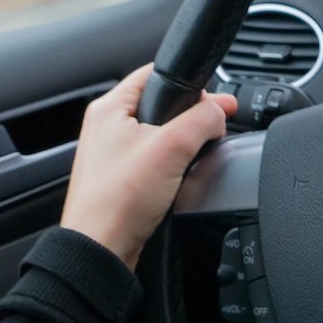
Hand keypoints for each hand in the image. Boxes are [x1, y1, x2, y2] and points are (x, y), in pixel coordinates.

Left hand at [60, 64, 235, 270]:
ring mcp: (115, 153)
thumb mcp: (173, 147)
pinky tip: (183, 175)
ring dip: (186, 141)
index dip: (192, 84)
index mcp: (109, 108)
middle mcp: (108, 126)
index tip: (217, 101)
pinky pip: (159, 156)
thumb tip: (221, 111)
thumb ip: (203, 119)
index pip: (157, 73)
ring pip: (164, 132)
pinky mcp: (124, 176)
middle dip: (194, 116)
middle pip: (165, 104)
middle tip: (214, 129)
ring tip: (195, 156)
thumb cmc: (118, 201)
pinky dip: (176, 162)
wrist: (102, 249)